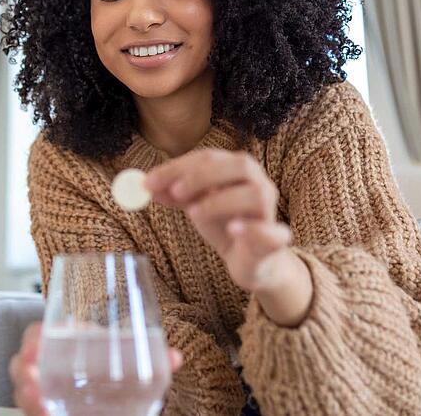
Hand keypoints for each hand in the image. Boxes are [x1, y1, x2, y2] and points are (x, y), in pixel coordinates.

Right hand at [9, 322, 184, 413]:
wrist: (107, 400)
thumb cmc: (110, 372)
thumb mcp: (127, 363)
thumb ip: (150, 360)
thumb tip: (175, 358)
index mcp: (66, 343)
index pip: (40, 333)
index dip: (36, 335)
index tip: (42, 340)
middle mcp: (49, 366)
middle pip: (25, 361)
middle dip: (24, 364)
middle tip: (32, 369)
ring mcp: (45, 390)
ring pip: (24, 388)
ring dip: (26, 391)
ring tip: (35, 395)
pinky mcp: (46, 409)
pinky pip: (33, 409)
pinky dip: (35, 410)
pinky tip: (46, 412)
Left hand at [144, 149, 312, 325]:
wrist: (251, 261)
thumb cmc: (224, 224)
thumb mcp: (194, 205)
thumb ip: (174, 194)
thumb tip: (145, 185)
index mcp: (236, 169)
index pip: (208, 158)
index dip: (177, 167)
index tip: (148, 182)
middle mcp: (258, 183)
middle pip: (238, 166)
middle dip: (202, 176)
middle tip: (175, 192)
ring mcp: (270, 211)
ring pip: (255, 195)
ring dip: (221, 200)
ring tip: (194, 213)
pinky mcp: (275, 240)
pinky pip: (272, 231)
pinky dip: (252, 229)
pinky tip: (233, 229)